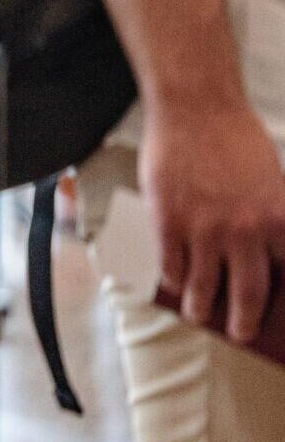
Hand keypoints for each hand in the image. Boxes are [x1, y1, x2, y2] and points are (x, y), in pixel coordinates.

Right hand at [142, 99, 284, 343]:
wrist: (196, 108)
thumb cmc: (237, 140)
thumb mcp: (273, 182)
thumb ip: (271, 221)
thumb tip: (263, 258)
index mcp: (281, 221)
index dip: (284, 305)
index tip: (278, 321)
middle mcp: (247, 232)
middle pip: (248, 295)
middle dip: (243, 322)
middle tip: (239, 333)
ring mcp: (205, 229)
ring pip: (202, 288)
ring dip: (200, 308)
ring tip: (197, 314)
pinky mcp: (168, 222)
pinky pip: (169, 267)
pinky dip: (171, 280)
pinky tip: (172, 281)